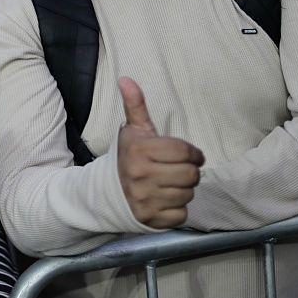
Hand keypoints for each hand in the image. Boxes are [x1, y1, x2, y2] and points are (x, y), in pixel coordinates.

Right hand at [117, 77, 204, 228]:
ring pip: (188, 195)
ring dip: (183, 190)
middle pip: (191, 175)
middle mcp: (141, 175)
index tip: (189, 156)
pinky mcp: (150, 218)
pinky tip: (165, 201)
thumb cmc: (128, 158)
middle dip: (189, 172)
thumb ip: (135, 106)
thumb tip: (126, 79)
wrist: (104, 193)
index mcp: (140, 151)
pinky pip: (181, 214)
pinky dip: (177, 209)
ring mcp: (145, 199)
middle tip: (178, 171)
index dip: (194, 154)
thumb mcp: (133, 132)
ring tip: (170, 185)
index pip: (186, 153)